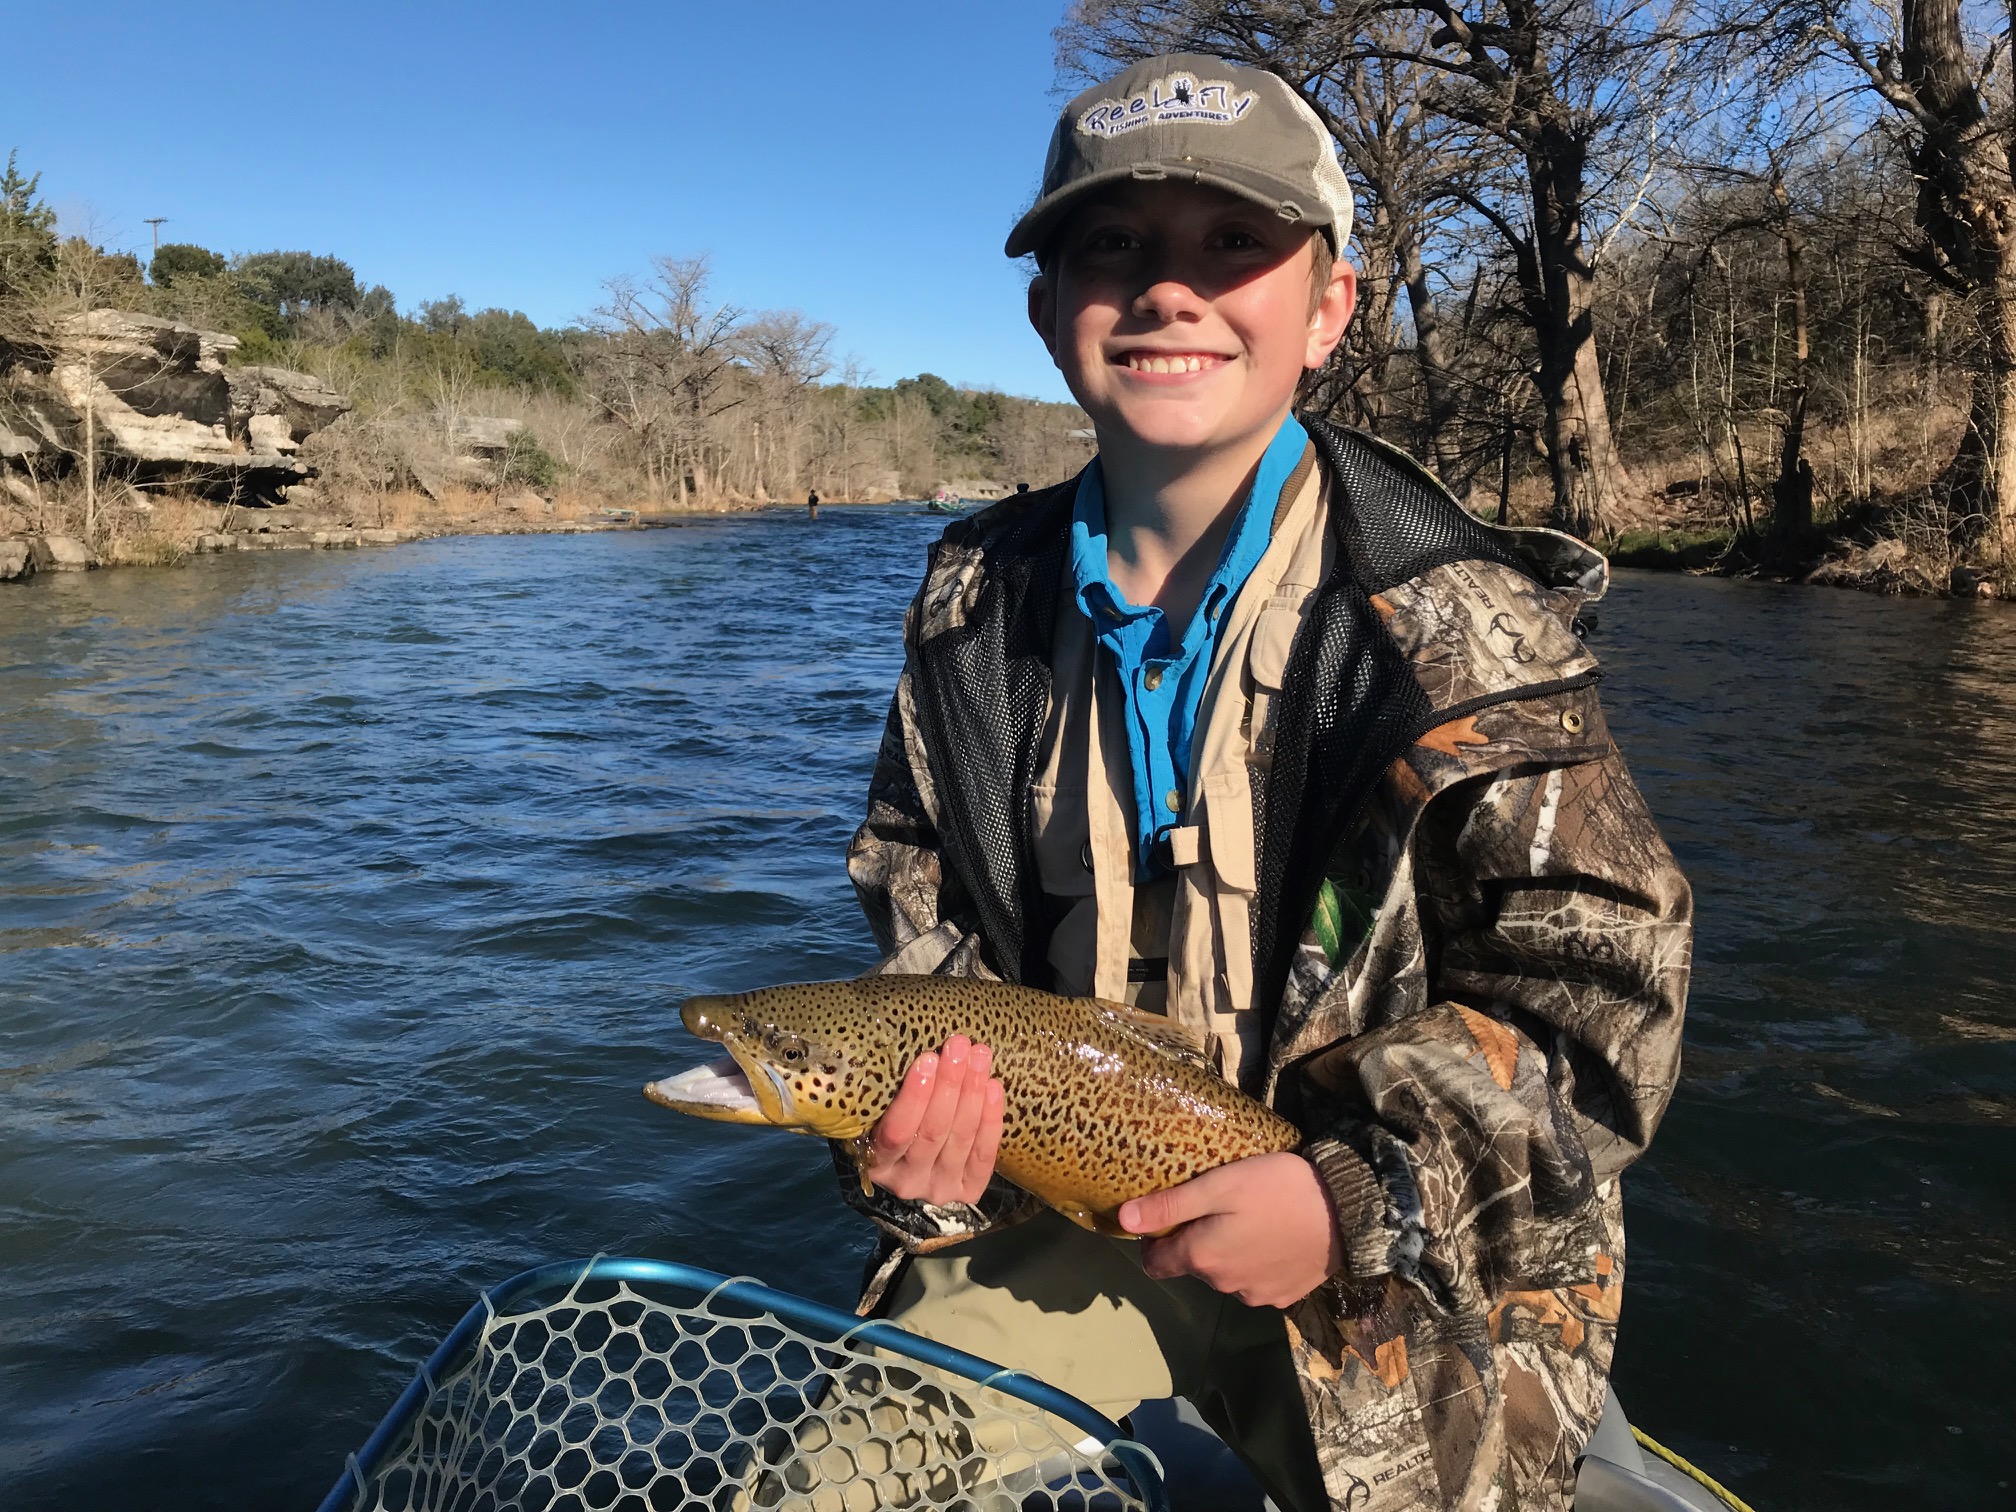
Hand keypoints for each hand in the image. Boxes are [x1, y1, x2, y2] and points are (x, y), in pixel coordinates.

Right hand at [864, 1035, 1004, 1205]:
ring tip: (979, 1056)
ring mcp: (939, 1188)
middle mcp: (906, 1181)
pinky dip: (991, 1120)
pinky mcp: (968, 1192)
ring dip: (973, 1092)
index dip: (915, 1096)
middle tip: (960, 1046)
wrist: (910, 1165)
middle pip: (933, 1132)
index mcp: (875, 1163)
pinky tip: (993, 1087)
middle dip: (950, 1084)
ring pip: (961, 1138)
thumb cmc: (888, 1124)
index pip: (896, 1132)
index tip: (928, 1058)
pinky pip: (983, 1155)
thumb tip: (920, 1045)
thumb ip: (890, 1092)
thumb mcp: (878, 1114)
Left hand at [1118, 1153, 1342, 1308]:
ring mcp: (1257, 1297)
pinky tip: (1275, 1238)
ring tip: (1251, 1219)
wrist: (1348, 1212)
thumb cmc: (1278, 1189)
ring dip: (1229, 1253)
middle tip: (1219, 1206)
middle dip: (1197, 1241)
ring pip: (1226, 1276)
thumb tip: (1122, 1221)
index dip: (1155, 1240)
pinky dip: (1258, 1264)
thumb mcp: (1219, 1185)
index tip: (1170, 1215)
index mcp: (1203, 1258)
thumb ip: (1171, 1205)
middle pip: (1194, 1266)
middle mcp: (1224, 1286)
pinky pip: (1256, 1282)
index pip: (1156, 1263)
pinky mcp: (1285, 1297)